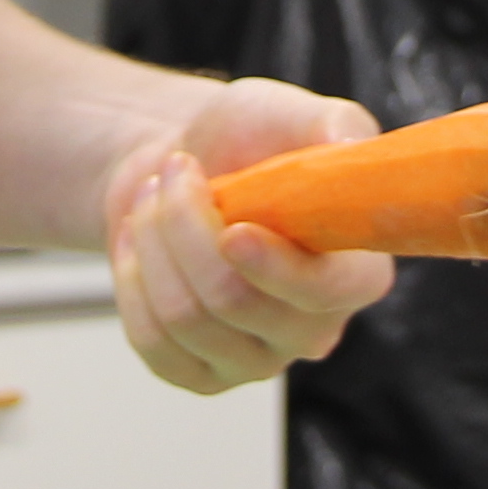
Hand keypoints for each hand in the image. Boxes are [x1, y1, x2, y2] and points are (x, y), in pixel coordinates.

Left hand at [105, 82, 396, 395]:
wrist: (178, 167)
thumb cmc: (244, 137)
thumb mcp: (290, 112)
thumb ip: (336, 125)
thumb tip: (355, 148)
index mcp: (357, 273)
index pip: (323, 292)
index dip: (274, 268)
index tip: (232, 229)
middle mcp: (315, 328)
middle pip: (234, 301)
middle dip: (185, 223)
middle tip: (174, 171)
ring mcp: (259, 361)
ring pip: (185, 319)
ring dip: (152, 242)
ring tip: (153, 199)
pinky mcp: (203, 375)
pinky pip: (153, 343)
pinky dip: (130, 282)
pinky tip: (138, 246)